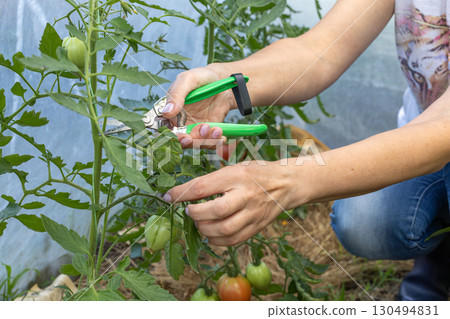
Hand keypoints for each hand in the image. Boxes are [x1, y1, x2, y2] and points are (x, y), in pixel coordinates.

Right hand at [163, 67, 234, 147]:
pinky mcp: (208, 132)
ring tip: (217, 129)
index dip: (174, 138)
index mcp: (170, 112)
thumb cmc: (201, 77)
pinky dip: (216, 142)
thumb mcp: (189, 80)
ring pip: (197, 144)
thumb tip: (167, 112)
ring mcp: (194, 129)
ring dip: (207, 140)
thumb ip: (177, 94)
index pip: (166, 130)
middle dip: (193, 141)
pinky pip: (210, 143)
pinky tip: (222, 136)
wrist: (222, 80)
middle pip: (182, 141)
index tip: (186, 137)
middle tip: (204, 130)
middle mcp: (180, 124)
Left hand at [164, 161, 299, 245]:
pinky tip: (211, 233)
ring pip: (223, 230)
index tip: (168, 196)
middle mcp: (245, 195)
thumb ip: (213, 180)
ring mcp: (253, 214)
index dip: (181, 193)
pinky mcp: (257, 227)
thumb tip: (185, 192)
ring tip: (200, 222)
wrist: (286, 184)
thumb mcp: (234, 167)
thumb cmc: (256, 173)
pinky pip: (233, 240)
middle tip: (189, 211)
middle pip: (215, 210)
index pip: (203, 186)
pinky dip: (217, 240)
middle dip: (195, 214)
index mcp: (237, 175)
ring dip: (204, 229)